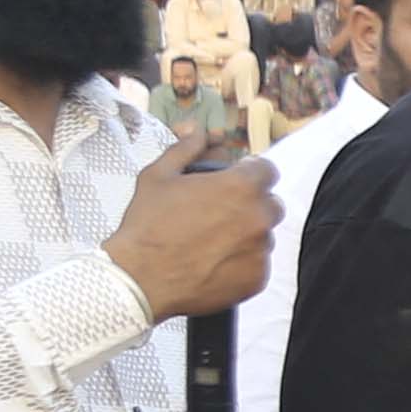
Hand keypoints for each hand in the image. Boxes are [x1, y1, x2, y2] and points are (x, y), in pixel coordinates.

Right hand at [104, 149, 278, 321]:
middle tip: (219, 212)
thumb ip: (185, 150)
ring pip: (263, 236)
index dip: (250, 173)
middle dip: (250, 204)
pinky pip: (258, 265)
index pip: (267, 170)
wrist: (140, 278)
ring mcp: (261, 251)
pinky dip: (242, 263)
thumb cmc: (147, 226)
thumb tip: (197, 132)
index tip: (235, 180)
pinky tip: (213, 262)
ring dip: (245, 234)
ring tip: (210, 240)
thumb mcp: (158, 176)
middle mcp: (258, 217)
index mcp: (240, 186)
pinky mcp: (257, 279)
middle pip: (270, 203)